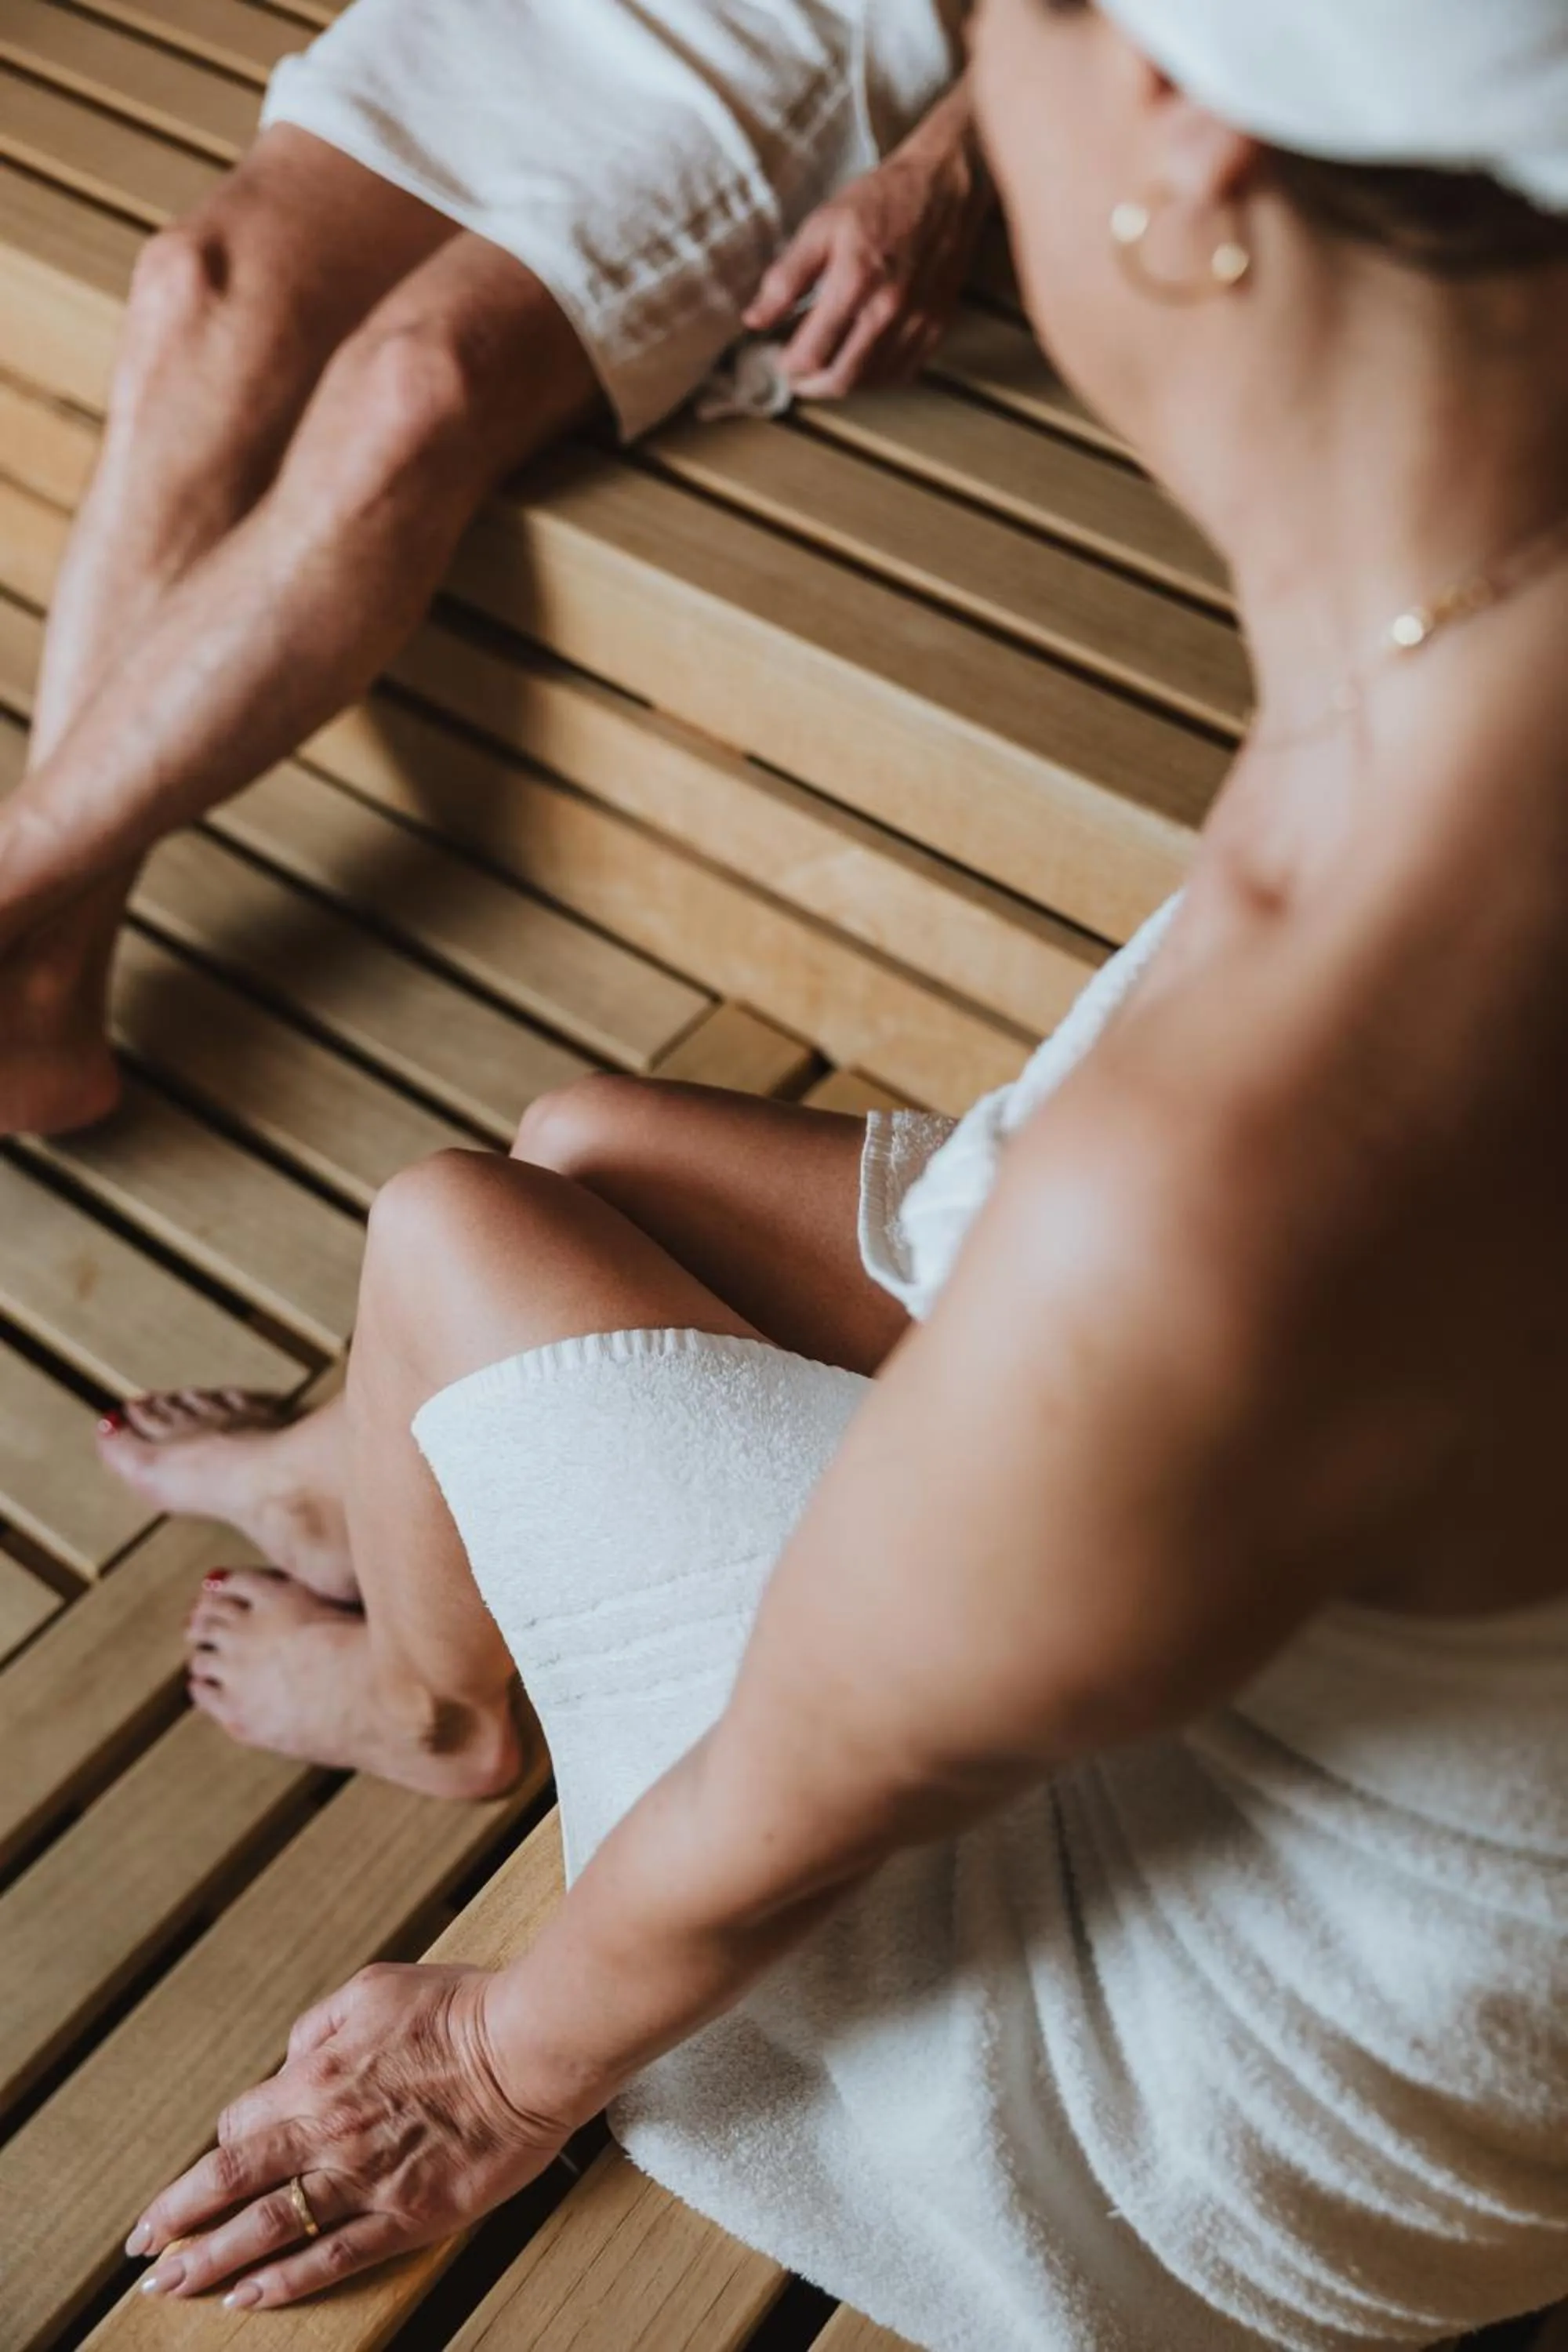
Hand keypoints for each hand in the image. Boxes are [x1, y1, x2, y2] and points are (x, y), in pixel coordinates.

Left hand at [125, 1962, 570, 2309]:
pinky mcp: (406, 2217)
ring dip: (211, 2260)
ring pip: (268, 2230)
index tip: (222, 2158)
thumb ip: (319, 2026)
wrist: (530, 2047)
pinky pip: (333, 2258)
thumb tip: (291, 2060)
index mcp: (317, 2076)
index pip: (242, 2122)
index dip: (226, 2141)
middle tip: (141, 2248)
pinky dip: (285, 2283)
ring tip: (170, 2286)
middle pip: (231, 2183)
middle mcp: (328, 2133)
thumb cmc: (459, 2009)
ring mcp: (365, 2181)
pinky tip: (249, 2299)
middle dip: (176, 2218)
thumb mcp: (374, 1987)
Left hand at [743, 92, 989, 399]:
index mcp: (855, 283)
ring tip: (825, 363)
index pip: (812, 355)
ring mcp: (917, 323)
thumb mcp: (821, 226)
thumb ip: (786, 278)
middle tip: (796, 375)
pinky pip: (901, 372)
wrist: (944, 186)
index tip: (778, 359)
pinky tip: (861, 357)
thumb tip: (754, 320)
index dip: (788, 367)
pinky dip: (875, 375)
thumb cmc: (878, 201)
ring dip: (841, 381)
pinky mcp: (937, 327)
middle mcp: (889, 311)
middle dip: (811, 386)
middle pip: (841, 379)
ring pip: (870, 382)